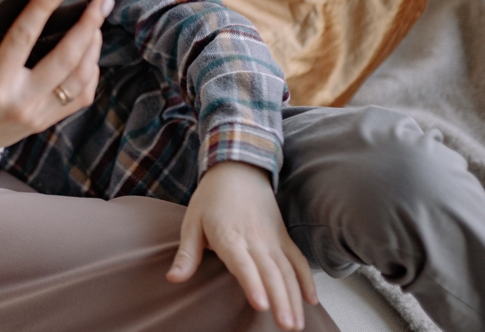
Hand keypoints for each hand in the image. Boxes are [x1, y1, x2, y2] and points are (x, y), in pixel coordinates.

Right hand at [0, 0, 113, 174]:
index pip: (23, 38)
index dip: (42, 8)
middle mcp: (20, 103)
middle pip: (65, 60)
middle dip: (87, 27)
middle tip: (101, 2)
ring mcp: (36, 117)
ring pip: (79, 80)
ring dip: (93, 50)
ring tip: (96, 24)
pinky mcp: (43, 124)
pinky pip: (79, 100)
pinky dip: (90, 75)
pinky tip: (89, 55)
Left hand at [167, 162, 317, 330]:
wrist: (238, 168)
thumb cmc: (210, 198)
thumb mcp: (192, 221)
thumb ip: (187, 254)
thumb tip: (173, 278)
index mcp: (229, 236)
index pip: (243, 264)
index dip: (252, 284)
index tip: (261, 305)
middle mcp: (255, 239)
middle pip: (270, 273)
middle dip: (280, 301)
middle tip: (286, 327)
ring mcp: (273, 238)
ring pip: (287, 271)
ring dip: (294, 298)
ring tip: (296, 324)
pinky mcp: (283, 237)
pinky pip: (298, 260)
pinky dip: (306, 280)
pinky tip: (311, 301)